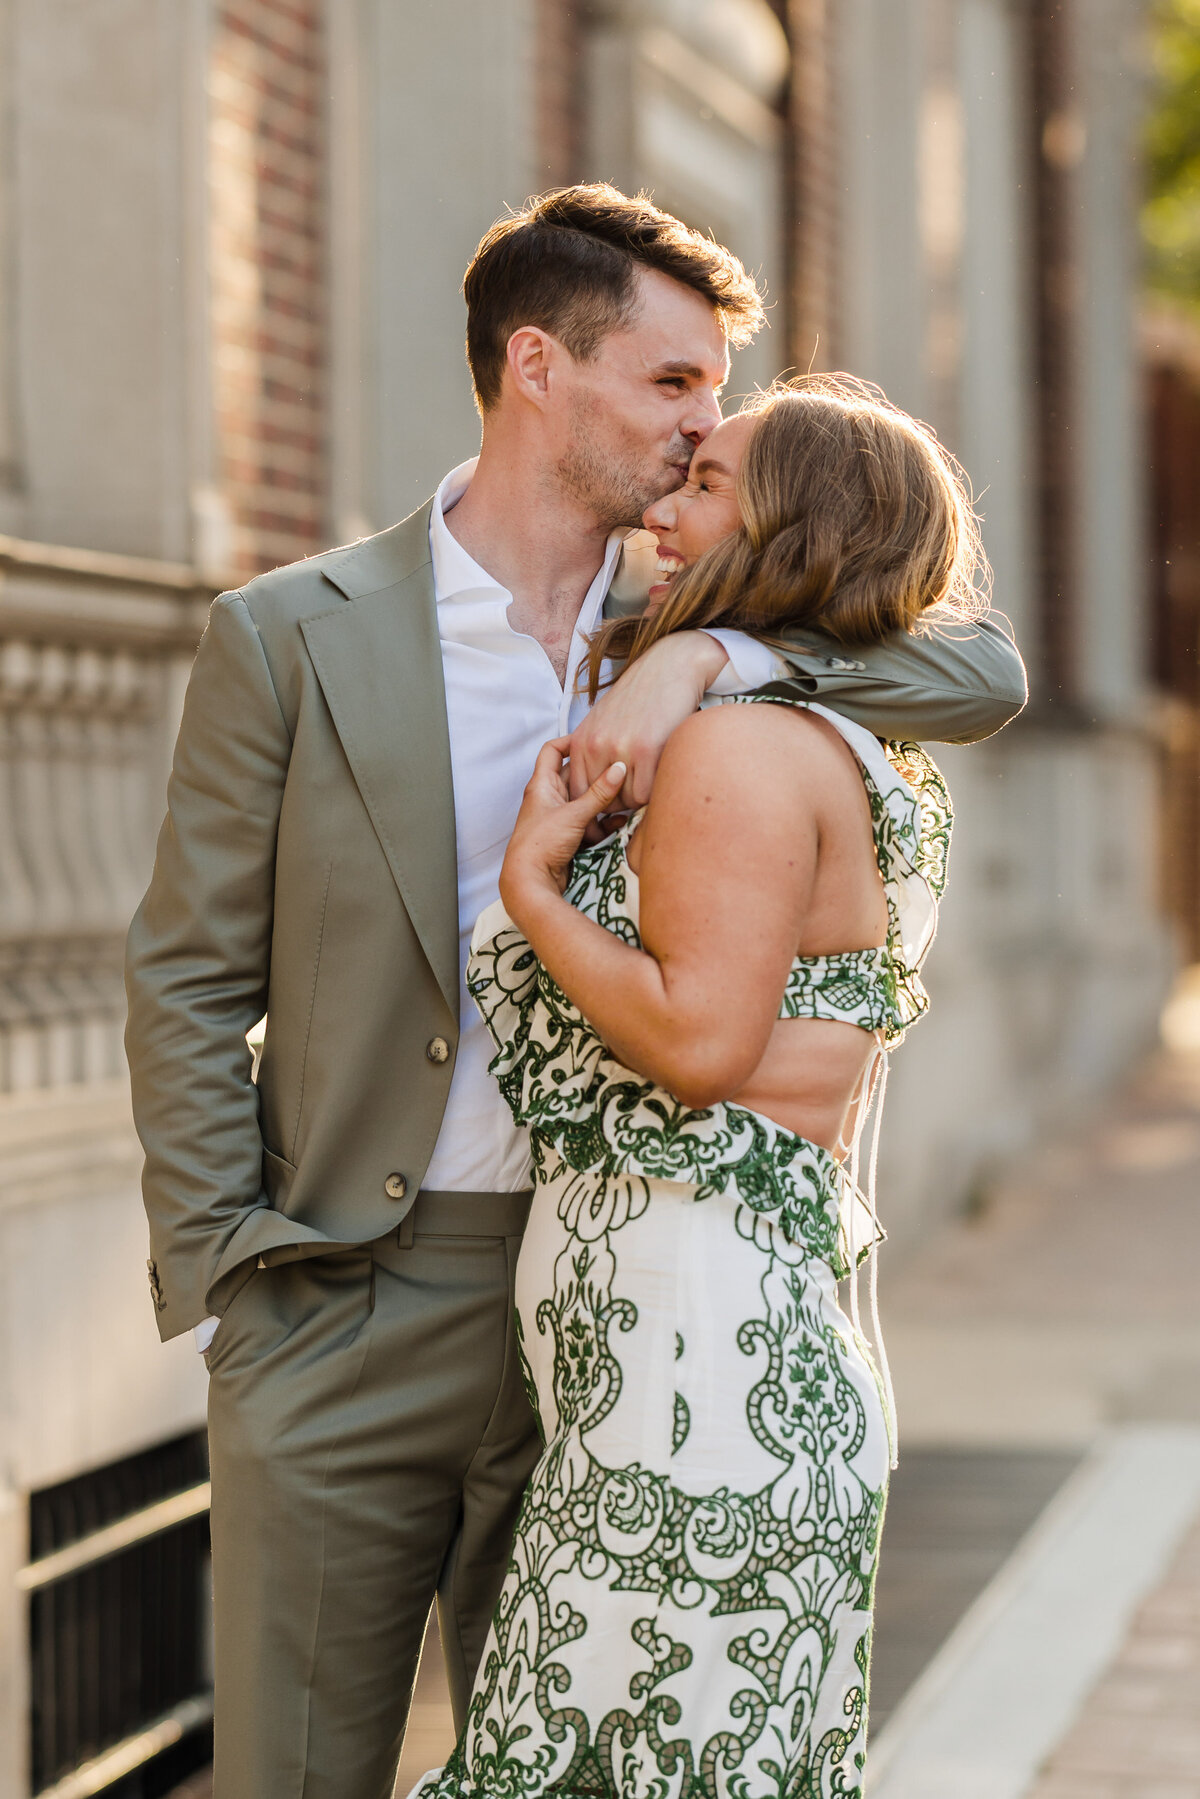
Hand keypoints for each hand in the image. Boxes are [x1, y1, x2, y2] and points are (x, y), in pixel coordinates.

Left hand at [500, 738, 626, 916]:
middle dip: (595, 774)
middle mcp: (548, 798)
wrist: (529, 882)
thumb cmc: (541, 844)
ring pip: (584, 800)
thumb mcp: (573, 814)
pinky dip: (602, 822)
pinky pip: (588, 822)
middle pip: (574, 776)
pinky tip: (620, 823)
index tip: (594, 738)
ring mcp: (558, 817)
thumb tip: (619, 768)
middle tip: (619, 769)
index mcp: (541, 785)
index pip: (552, 750)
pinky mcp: (567, 836)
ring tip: (625, 796)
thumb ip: (599, 793)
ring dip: (602, 800)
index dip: (571, 741)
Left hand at [566, 631, 728, 812]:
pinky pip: (645, 793)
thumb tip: (597, 790)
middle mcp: (595, 746)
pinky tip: (658, 774)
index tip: (614, 798)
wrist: (667, 668)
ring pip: (625, 800)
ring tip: (648, 778)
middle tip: (635, 790)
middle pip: (602, 801)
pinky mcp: (646, 750)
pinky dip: (652, 792)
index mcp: (580, 741)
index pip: (578, 793)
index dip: (597, 802)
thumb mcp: (602, 722)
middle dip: (619, 803)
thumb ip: (594, 753)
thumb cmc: (637, 698)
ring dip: (638, 797)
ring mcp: (620, 748)